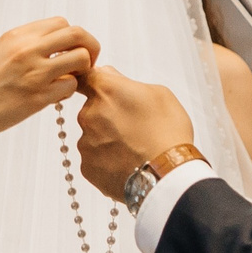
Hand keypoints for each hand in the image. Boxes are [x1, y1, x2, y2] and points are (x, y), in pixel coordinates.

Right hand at [0, 17, 99, 140]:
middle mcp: (27, 49)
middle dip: (90, 47)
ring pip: (81, 59)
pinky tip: (57, 96)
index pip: (60, 23)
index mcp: (15, 35)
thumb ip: (22, 45)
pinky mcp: (38, 97)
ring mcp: (34, 72)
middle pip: (78, 34)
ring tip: (72, 80)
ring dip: (83, 70)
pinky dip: (69, 91)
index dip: (71, 37)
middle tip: (87, 62)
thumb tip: (50, 44)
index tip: (69, 50)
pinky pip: (71, 87)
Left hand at [76, 65, 194, 200]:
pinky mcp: (87, 168)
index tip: (99, 89)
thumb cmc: (168, 133)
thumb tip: (110, 76)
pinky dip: (108, 161)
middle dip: (108, 115)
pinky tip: (128, 163)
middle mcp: (89, 114)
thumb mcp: (159, 94)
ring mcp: (86, 143)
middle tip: (134, 127)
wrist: (168, 176)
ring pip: (93, 136)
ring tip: (135, 149)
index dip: (92, 83)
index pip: (83, 77)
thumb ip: (127, 82)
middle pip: (92, 110)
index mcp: (106, 90)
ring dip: (108, 139)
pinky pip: (95, 160)